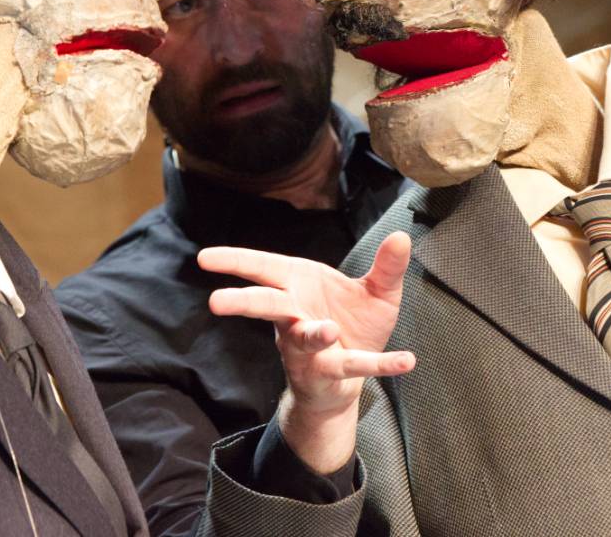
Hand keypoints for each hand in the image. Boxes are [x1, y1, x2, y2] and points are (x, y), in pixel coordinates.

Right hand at [198, 231, 415, 471]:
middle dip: (244, 303)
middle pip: (267, 305)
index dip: (235, 261)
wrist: (355, 376)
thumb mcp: (376, 292)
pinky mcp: (333, 370)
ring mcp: (310, 346)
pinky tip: (407, 360)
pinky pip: (356, 366)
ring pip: (303, 339)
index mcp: (300, 286)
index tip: (203, 257)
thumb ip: (387, 267)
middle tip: (217, 302)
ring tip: (326, 330)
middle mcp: (297, 315)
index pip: (262, 269)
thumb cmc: (354, 325)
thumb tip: (401, 235)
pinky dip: (382, 364)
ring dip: (313, 335)